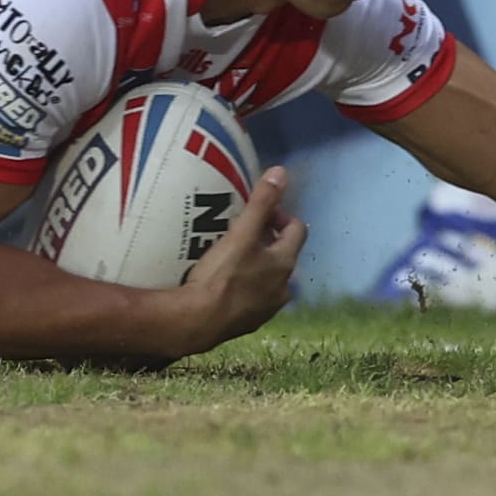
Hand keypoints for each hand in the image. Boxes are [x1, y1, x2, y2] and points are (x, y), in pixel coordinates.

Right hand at [180, 166, 307, 351]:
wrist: (199, 321)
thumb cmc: (221, 275)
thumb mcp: (242, 233)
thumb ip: (261, 203)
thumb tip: (281, 173)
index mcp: (285, 262)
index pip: (296, 230)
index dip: (280, 215)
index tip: (259, 213)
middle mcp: (283, 287)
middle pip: (284, 254)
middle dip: (268, 241)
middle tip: (244, 232)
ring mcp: (268, 307)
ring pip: (270, 277)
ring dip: (258, 265)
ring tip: (234, 257)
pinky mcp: (251, 322)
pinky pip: (255, 297)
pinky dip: (247, 287)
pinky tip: (225, 284)